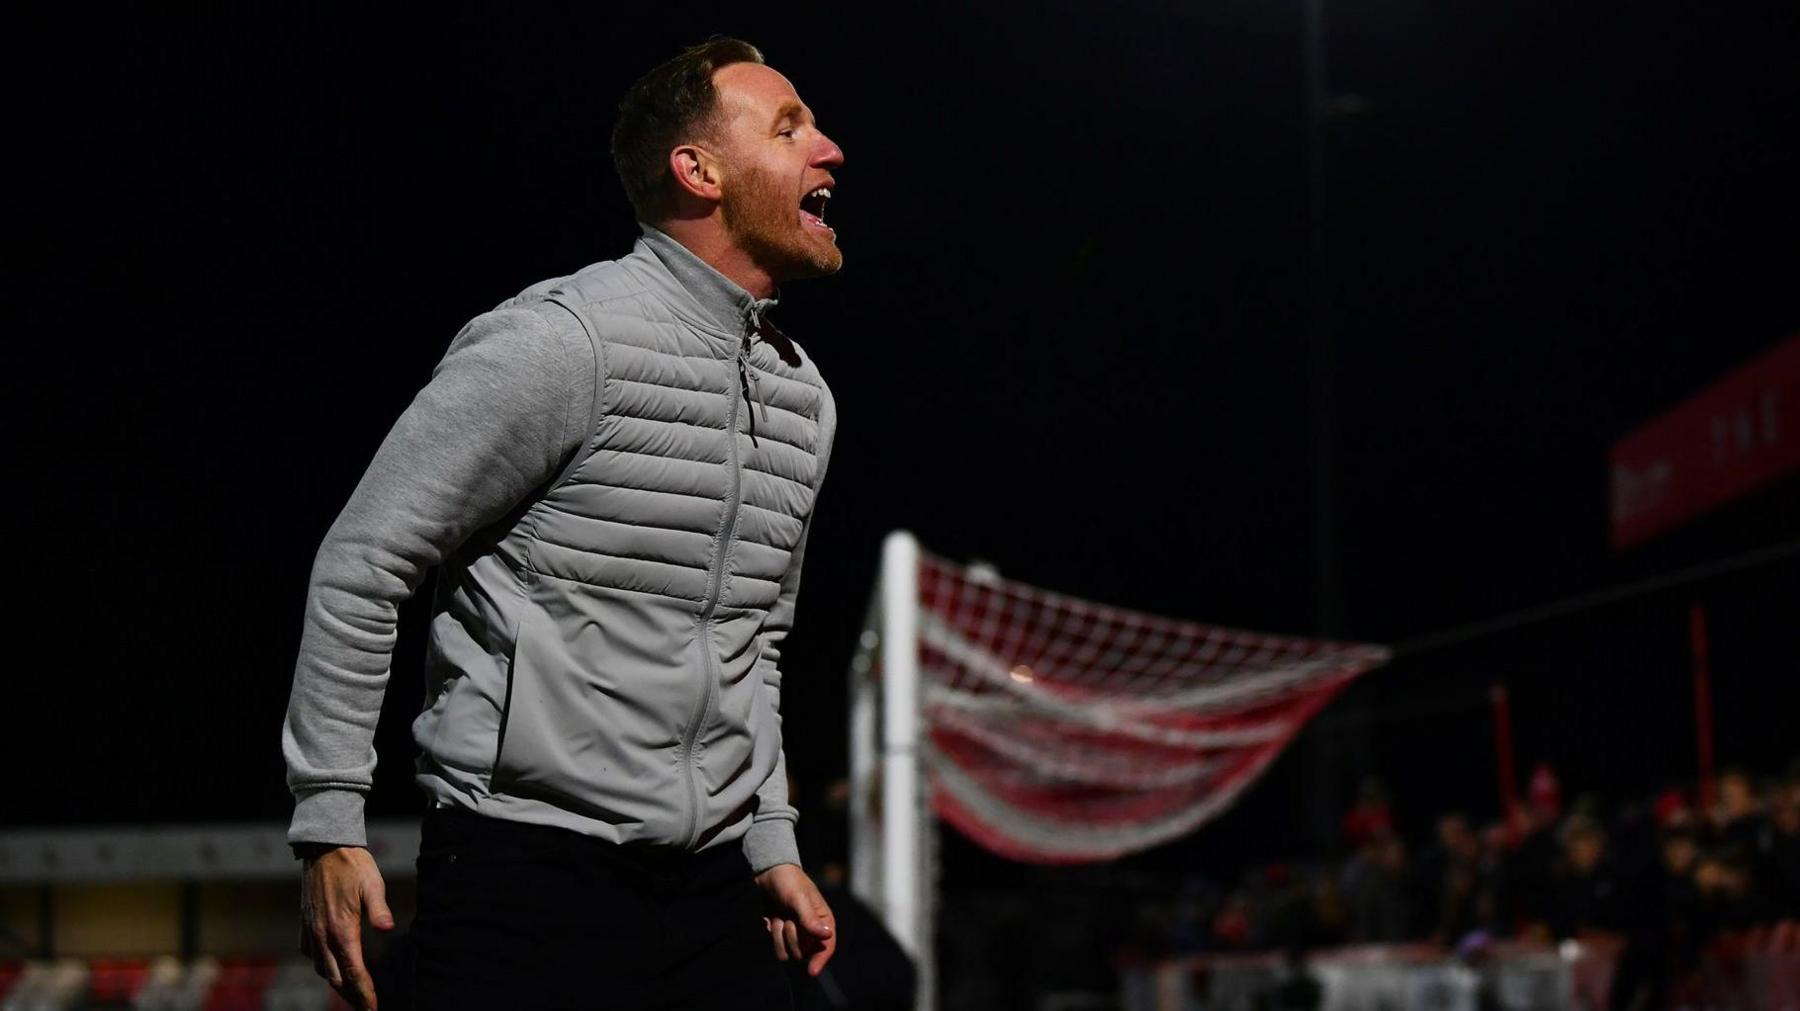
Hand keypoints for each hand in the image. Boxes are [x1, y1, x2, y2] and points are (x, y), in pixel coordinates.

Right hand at [299, 846, 394, 1009]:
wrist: (324, 849)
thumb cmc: (353, 866)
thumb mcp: (372, 884)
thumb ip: (379, 908)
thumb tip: (388, 928)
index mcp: (341, 929)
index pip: (354, 972)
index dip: (364, 993)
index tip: (373, 1007)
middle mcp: (322, 935)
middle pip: (336, 978)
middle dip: (352, 996)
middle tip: (366, 1007)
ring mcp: (311, 931)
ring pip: (322, 969)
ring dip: (337, 984)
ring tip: (352, 994)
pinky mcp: (305, 925)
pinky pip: (312, 955)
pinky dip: (323, 967)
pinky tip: (332, 968)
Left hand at [755, 863, 835, 975]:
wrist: (769, 872)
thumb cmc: (789, 881)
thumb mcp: (799, 898)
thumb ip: (810, 919)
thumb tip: (826, 935)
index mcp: (823, 921)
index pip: (826, 947)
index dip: (820, 961)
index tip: (811, 972)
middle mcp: (811, 930)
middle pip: (802, 951)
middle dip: (792, 935)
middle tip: (787, 917)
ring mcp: (795, 932)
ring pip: (787, 951)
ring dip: (779, 934)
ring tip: (779, 915)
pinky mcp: (781, 933)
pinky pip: (776, 945)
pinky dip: (771, 932)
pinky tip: (771, 918)